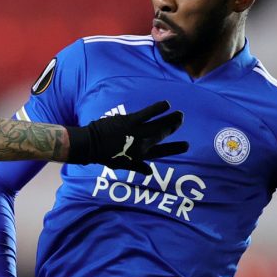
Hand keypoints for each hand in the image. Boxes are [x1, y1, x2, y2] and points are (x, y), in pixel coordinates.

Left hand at [64, 101, 186, 173]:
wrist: (90, 145)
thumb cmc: (105, 155)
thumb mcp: (122, 165)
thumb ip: (137, 167)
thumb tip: (150, 171)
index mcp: (139, 156)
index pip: (162, 152)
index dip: (175, 149)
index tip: (187, 145)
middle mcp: (140, 145)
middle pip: (162, 135)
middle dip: (173, 127)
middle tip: (181, 119)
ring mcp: (136, 132)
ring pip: (158, 125)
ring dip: (170, 119)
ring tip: (180, 114)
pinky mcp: (130, 121)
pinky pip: (147, 113)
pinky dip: (158, 109)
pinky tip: (167, 104)